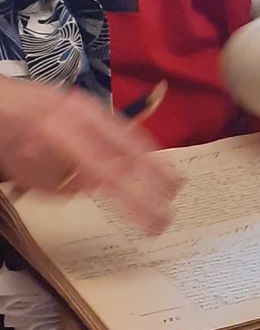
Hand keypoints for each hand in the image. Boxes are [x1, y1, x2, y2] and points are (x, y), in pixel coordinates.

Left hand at [0, 78, 178, 233]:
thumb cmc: (9, 142)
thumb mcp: (32, 175)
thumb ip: (70, 185)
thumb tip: (104, 189)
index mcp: (64, 138)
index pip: (112, 176)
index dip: (137, 203)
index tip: (152, 225)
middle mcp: (82, 118)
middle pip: (132, 154)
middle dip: (157, 185)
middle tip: (170, 209)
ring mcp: (90, 107)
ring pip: (133, 138)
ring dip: (156, 166)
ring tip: (172, 187)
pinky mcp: (92, 104)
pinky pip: (125, 128)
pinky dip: (142, 148)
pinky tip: (151, 163)